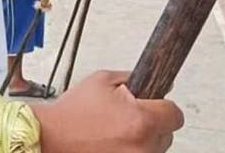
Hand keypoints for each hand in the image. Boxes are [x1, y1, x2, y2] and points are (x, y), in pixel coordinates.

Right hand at [32, 71, 183, 152]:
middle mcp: (143, 146)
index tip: (154, 106)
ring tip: (115, 132)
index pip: (175, 114)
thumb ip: (132, 78)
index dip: (163, 106)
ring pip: (154, 148)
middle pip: (167, 134)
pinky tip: (113, 143)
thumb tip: (153, 79)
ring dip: (142, 140)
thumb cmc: (71, 113)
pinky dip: (130, 150)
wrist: (49, 137)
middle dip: (151, 124)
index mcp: (141, 121)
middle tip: (127, 118)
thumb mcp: (102, 80)